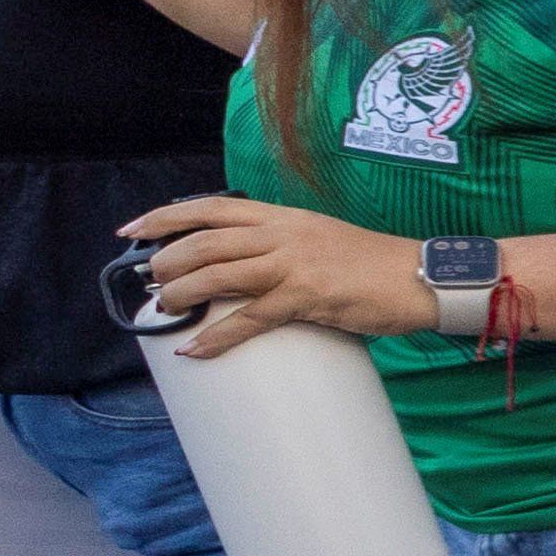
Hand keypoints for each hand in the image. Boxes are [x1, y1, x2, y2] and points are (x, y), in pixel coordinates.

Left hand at [124, 192, 422, 352]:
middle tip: (151, 280)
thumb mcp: (321, 240)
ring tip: (165, 308)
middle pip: (206, 240)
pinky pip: (251, 318)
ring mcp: (295, 264)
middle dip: (167, 261)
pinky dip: (217, 336)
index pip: (211, 207)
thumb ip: (282, 247)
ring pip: (219, 274)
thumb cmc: (376, 265)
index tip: (132, 228)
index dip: (166, 217)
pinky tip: (195, 348)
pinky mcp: (309, 297)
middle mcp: (284, 234)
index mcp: (284, 217)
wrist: (423, 277)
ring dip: (182, 294)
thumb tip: (242, 269)